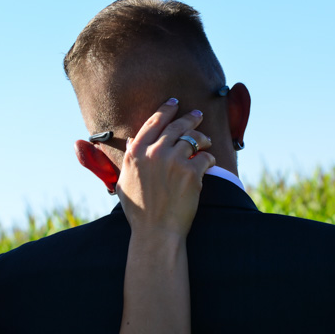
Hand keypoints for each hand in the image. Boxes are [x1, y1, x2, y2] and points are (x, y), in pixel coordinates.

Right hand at [116, 98, 214, 236]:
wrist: (156, 231)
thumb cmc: (139, 210)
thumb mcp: (124, 181)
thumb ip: (129, 158)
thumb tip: (132, 139)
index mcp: (136, 153)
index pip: (153, 122)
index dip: (165, 110)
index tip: (174, 103)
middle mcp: (154, 152)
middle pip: (176, 126)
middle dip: (189, 118)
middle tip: (197, 114)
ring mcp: (173, 161)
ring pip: (193, 139)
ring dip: (202, 138)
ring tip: (206, 140)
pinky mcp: (191, 172)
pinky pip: (205, 158)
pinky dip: (209, 159)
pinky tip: (210, 162)